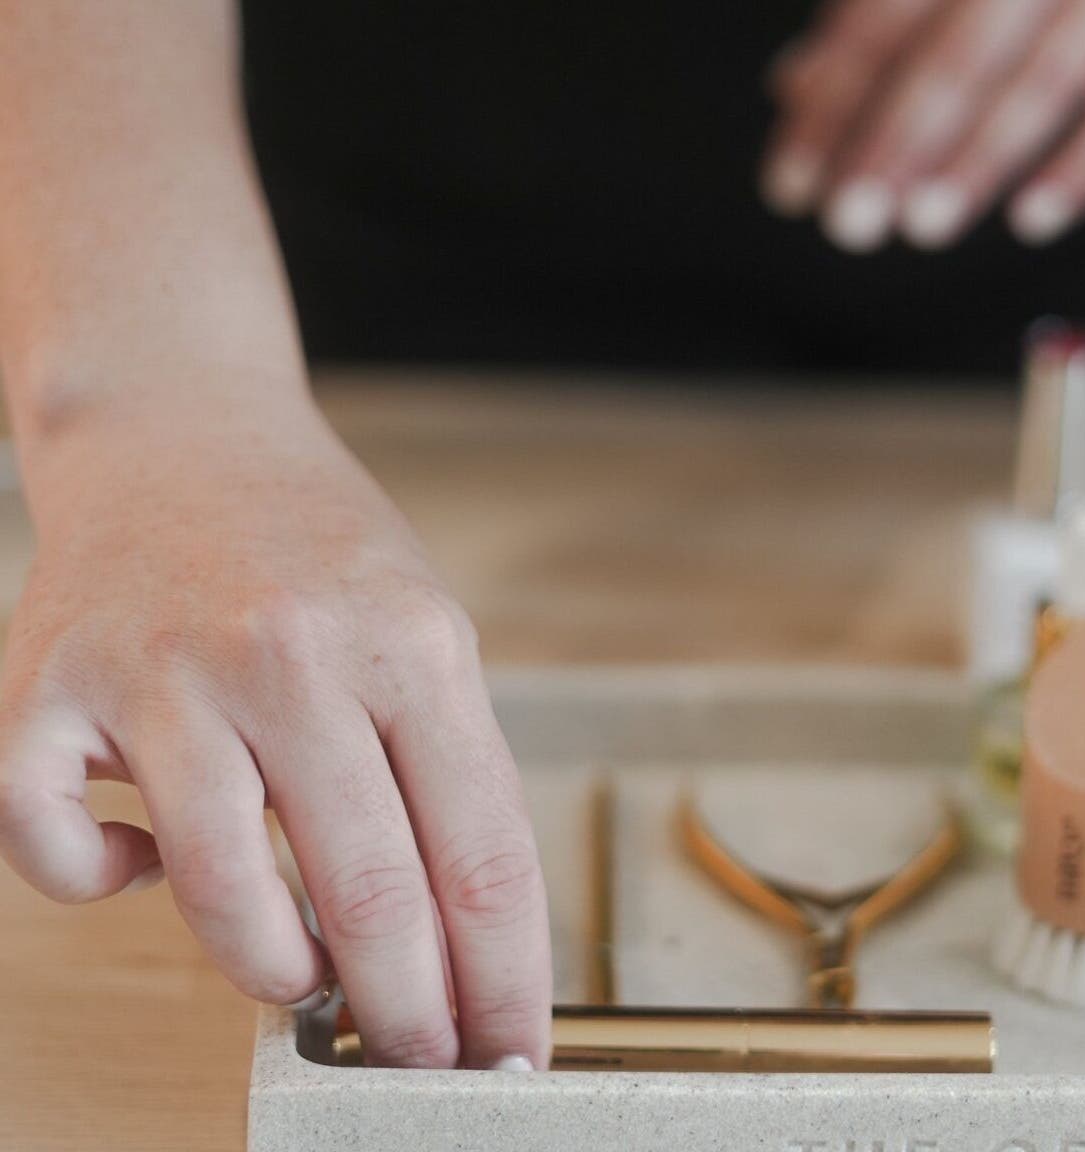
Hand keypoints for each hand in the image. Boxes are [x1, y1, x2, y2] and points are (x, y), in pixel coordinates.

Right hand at [0, 397, 550, 1068]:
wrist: (183, 434)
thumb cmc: (320, 554)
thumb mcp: (428, 634)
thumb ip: (444, 775)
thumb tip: (456, 948)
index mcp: (414, 646)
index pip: (483, 855)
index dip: (505, 980)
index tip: (510, 1055)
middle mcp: (293, 655)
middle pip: (372, 893)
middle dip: (407, 1013)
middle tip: (419, 1059)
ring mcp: (162, 672)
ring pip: (222, 894)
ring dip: (274, 970)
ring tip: (302, 974)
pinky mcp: (46, 689)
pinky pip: (60, 851)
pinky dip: (106, 886)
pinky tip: (147, 860)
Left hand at [761, 0, 1084, 251]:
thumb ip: (873, 10)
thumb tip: (795, 87)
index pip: (880, 21)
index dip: (831, 108)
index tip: (793, 186)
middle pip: (956, 55)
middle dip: (896, 144)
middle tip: (850, 222)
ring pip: (1042, 84)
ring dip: (977, 161)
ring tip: (922, 225)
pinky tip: (1032, 220)